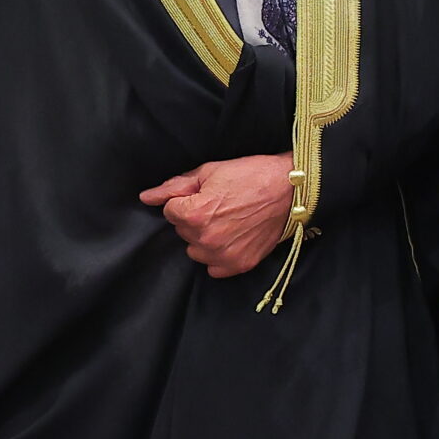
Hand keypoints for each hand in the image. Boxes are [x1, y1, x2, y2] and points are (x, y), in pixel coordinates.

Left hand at [140, 154, 296, 277]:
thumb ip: (175, 186)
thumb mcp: (211, 171)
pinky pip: (214, 267)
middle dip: (194, 218)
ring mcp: (223, 254)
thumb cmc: (252, 175)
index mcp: (194, 214)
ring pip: (195, 250)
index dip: (186, 199)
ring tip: (228, 222)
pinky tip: (233, 238)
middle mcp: (206, 238)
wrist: (292, 190)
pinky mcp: (240, 264)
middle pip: (182, 231)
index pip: (170, 211)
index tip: (205, 194)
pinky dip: (219, 255)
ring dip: (204, 238)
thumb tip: (147, 197)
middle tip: (220, 205)